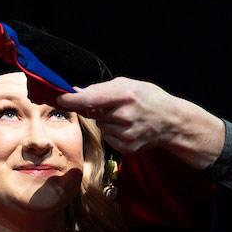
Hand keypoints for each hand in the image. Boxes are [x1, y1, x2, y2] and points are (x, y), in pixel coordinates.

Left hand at [57, 78, 224, 169]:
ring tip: (125, 117)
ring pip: (100, 125)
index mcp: (126, 94)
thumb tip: (76, 92)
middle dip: (95, 108)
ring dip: (106, 120)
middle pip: (93, 112)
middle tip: (113, 105)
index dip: (72, 100)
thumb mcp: (129, 85)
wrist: (171, 122)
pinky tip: (127, 128)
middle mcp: (125, 115)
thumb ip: (101, 89)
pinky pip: (107, 137)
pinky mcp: (126, 147)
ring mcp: (126, 133)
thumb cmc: (148, 98)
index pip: (90, 99)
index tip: (60, 98)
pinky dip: (112, 132)